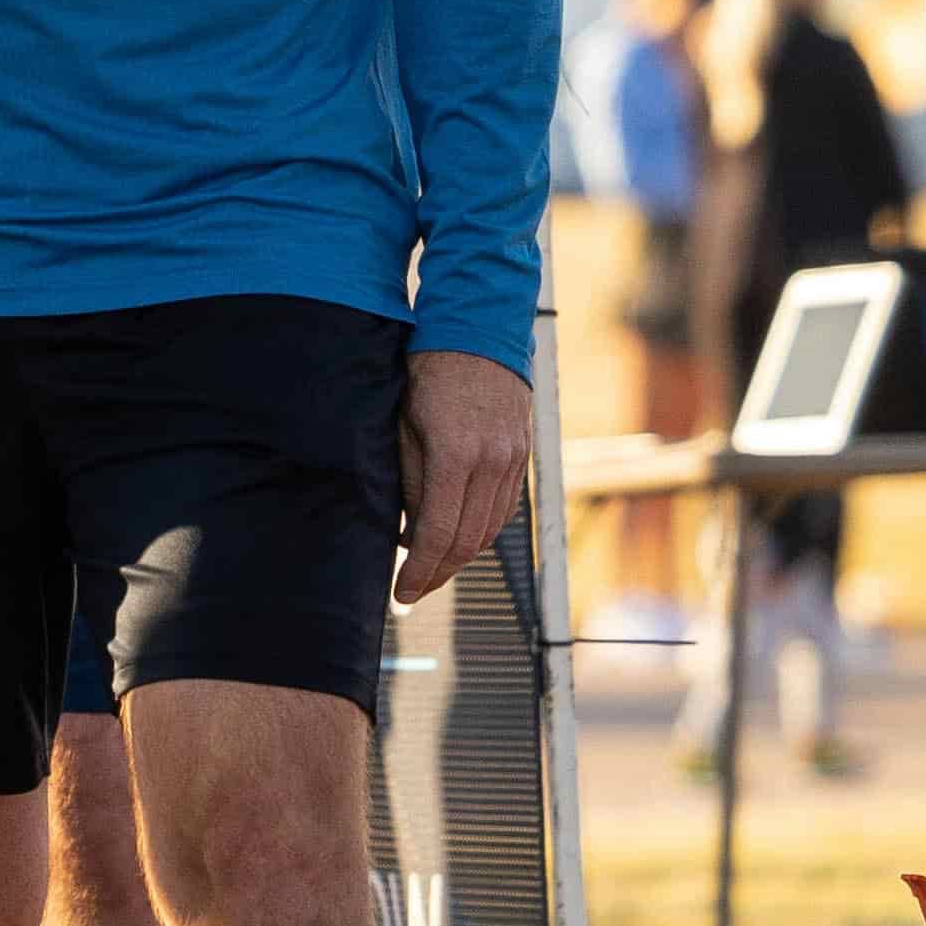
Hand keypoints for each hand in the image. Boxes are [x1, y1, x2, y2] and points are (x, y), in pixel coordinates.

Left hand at [397, 343, 533, 606]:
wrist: (476, 333)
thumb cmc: (426, 374)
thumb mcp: (403, 425)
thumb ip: (410, 481)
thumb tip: (409, 533)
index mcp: (455, 453)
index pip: (438, 532)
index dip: (419, 570)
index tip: (402, 592)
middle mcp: (492, 461)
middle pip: (468, 541)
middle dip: (439, 572)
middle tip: (413, 589)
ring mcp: (512, 459)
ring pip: (490, 530)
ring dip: (461, 556)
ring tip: (432, 569)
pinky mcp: (522, 456)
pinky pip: (504, 509)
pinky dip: (482, 531)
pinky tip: (459, 538)